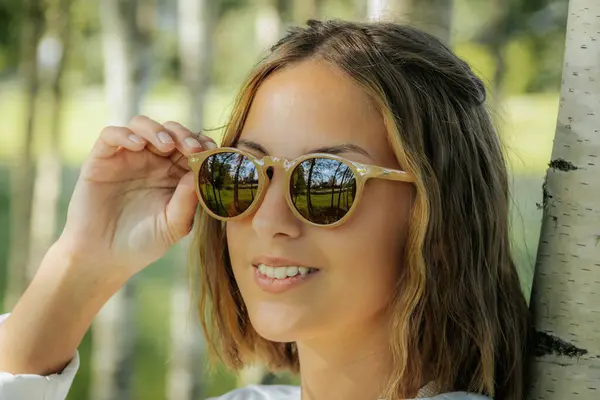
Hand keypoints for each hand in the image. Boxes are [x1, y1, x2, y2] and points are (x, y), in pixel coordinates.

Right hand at [59, 116, 215, 278]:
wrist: (105, 257)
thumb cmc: (144, 242)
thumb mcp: (173, 225)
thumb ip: (187, 202)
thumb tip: (199, 173)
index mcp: (175, 174)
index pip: (191, 147)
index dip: (203, 145)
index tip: (212, 153)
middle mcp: (152, 161)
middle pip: (170, 131)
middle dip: (184, 134)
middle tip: (193, 148)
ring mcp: (127, 157)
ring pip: (142, 125)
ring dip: (157, 130)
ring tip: (166, 145)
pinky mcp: (102, 159)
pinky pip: (111, 135)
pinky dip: (125, 134)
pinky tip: (137, 145)